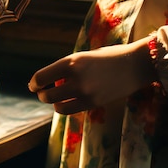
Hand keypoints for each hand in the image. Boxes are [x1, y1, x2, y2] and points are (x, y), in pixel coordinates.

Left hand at [27, 38, 156, 114]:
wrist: (134, 64)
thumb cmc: (106, 57)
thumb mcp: (81, 57)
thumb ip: (65, 68)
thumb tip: (46, 81)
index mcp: (70, 62)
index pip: (41, 77)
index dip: (34, 83)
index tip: (33, 85)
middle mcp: (75, 77)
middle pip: (46, 95)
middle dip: (42, 94)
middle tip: (43, 92)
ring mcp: (85, 92)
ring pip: (57, 105)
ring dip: (53, 103)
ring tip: (56, 98)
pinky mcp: (94, 103)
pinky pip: (70, 110)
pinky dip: (65, 107)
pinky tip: (68, 101)